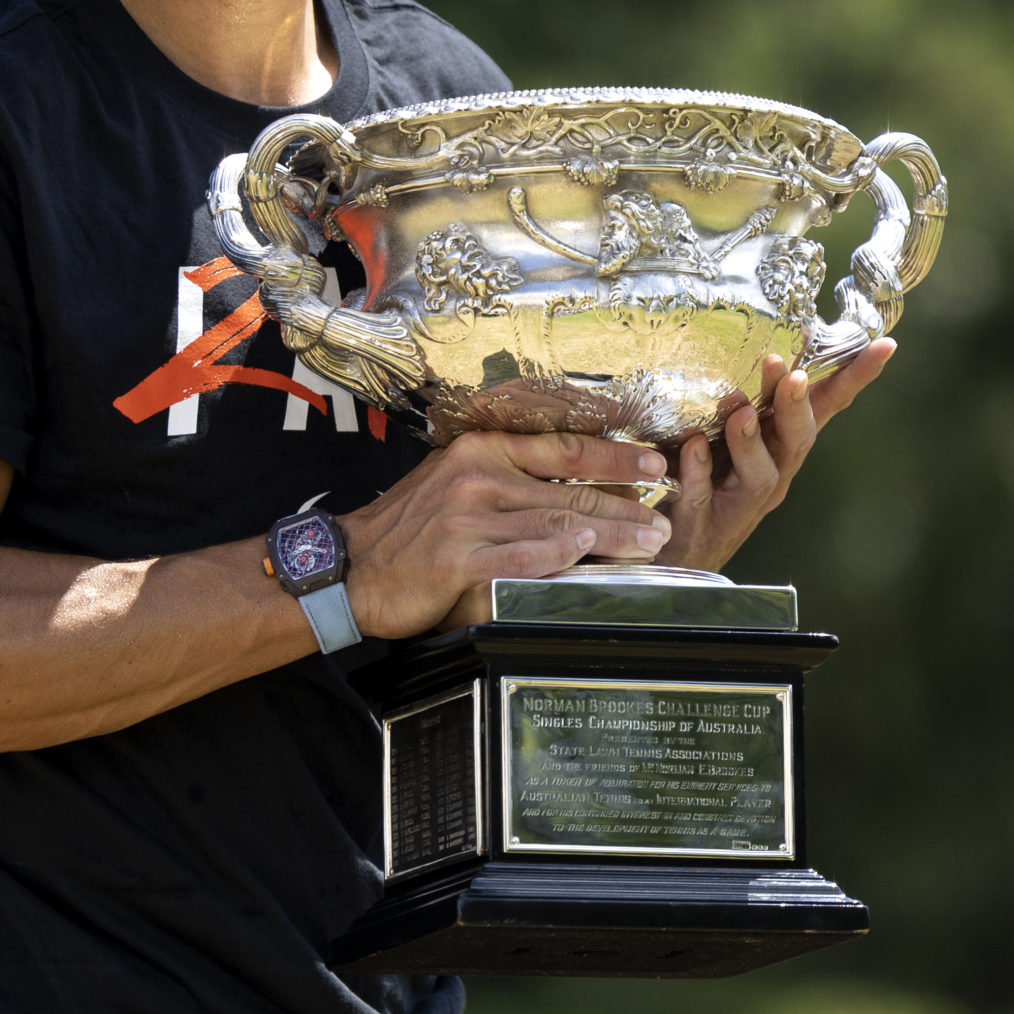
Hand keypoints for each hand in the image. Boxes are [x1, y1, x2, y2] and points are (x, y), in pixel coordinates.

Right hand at [342, 430, 671, 640]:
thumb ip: (506, 479)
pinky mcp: (457, 559)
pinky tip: (586, 555)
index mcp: (480, 450)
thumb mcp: (453, 483)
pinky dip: (558, 557)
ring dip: (610, 536)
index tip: (652, 466)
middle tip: (664, 521)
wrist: (350, 566)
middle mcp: (477, 477)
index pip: (562, 448)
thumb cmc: (407, 529)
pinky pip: (521, 557)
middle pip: (569, 490)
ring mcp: (467, 518)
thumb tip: (570, 489)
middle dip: (625, 507)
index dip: (613, 457)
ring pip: (556, 523)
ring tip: (648, 545)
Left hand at [656, 340, 894, 574]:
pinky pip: (703, 493)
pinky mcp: (705, 519)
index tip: (884, 345)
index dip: (855, 378)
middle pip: (798, 440)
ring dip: (751, 440)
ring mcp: (743, 500)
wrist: (684, 550)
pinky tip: (695, 445)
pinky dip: (699, 468)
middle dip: (798, 407)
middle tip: (794, 375)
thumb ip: (748, 397)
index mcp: (784, 445)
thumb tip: (764, 347)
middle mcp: (774, 472)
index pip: (826, 407)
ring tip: (741, 411)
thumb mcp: (734, 434)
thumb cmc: (712, 481)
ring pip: (761, 473)